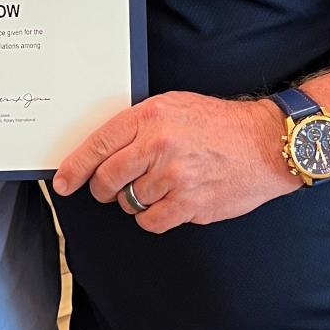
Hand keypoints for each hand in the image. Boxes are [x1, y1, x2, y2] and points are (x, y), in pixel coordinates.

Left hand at [52, 92, 298, 232]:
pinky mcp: (189, 204)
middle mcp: (158, 146)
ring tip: (161, 185)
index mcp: (150, 117)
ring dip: (136, 200)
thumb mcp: (174, 106)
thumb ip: (138, 125)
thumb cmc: (219, 124)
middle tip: (113, 187)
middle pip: (107, 180)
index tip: (63, 182)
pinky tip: (170, 202)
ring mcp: (174, 178)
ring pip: (128, 203)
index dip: (75, 168)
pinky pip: (150, 222)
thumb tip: (102, 150)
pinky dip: (154, 217)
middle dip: (104, 188)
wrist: (265, 143)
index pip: (98, 145)